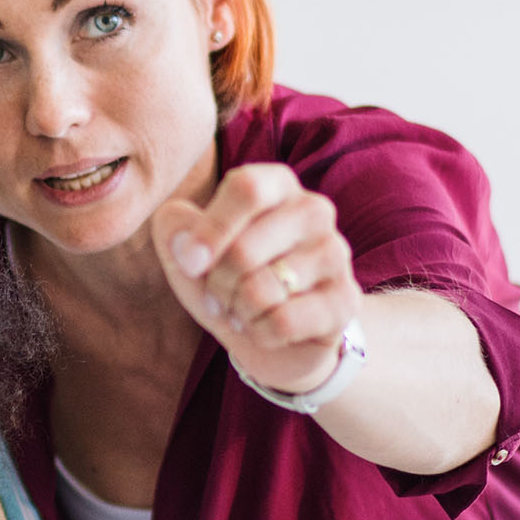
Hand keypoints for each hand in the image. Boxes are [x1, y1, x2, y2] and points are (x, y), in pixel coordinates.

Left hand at [152, 164, 362, 400]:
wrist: (271, 335)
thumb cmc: (228, 279)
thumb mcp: (189, 253)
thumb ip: (174, 230)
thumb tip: (183, 240)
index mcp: (277, 184)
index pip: (247, 189)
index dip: (210, 230)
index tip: (188, 262)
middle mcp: (313, 210)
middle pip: (245, 249)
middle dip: (216, 284)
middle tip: (216, 296)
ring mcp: (335, 254)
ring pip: (262, 290)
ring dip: (238, 311)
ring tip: (242, 310)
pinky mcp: (345, 300)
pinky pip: (283, 321)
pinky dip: (259, 333)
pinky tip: (264, 329)